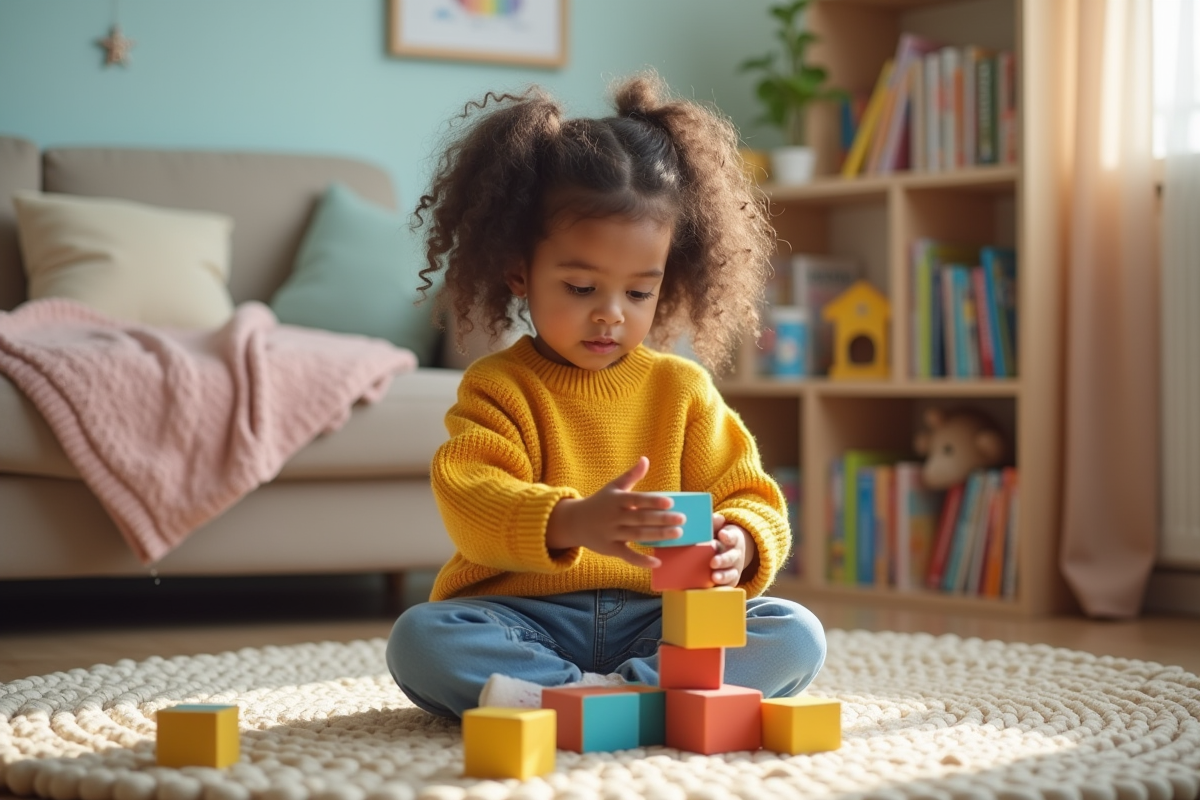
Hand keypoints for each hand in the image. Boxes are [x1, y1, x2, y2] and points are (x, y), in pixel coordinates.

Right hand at [545, 457, 683, 568]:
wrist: (574, 522)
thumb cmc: (599, 502)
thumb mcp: (613, 487)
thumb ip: (631, 475)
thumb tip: (645, 459)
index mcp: (617, 500)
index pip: (637, 500)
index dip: (653, 501)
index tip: (670, 502)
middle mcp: (614, 517)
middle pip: (640, 519)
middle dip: (662, 520)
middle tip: (682, 519)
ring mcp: (612, 534)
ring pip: (637, 536)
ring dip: (658, 535)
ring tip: (677, 534)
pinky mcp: (611, 549)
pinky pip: (628, 556)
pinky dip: (642, 561)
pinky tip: (658, 562)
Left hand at [709, 514, 758, 586]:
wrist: (732, 550)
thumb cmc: (718, 537)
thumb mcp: (717, 528)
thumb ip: (715, 523)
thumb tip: (717, 518)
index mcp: (733, 540)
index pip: (732, 537)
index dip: (728, 537)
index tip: (722, 535)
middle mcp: (735, 555)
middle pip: (731, 557)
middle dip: (723, 560)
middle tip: (713, 562)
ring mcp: (734, 568)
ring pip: (731, 573)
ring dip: (723, 576)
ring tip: (714, 577)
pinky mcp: (731, 580)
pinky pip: (728, 586)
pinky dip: (723, 588)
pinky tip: (715, 590)